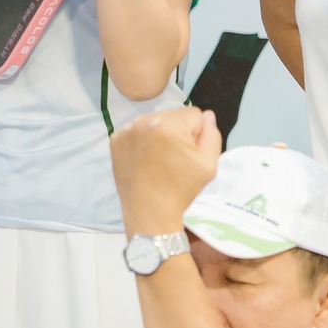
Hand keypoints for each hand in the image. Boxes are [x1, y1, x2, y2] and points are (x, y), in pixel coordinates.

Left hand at [108, 106, 222, 236]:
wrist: (149, 212)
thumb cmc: (182, 189)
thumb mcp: (209, 164)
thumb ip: (212, 134)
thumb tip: (207, 116)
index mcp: (168, 124)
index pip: (195, 114)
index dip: (198, 134)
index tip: (190, 153)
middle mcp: (143, 121)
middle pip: (173, 115)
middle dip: (179, 131)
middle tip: (175, 157)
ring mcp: (126, 130)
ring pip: (155, 121)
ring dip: (160, 134)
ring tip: (160, 159)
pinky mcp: (115, 140)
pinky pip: (137, 130)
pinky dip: (143, 140)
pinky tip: (145, 159)